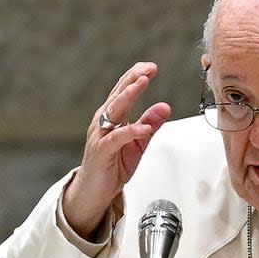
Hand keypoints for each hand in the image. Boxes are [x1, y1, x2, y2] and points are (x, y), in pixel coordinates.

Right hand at [62, 62, 171, 239]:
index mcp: (112, 117)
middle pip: (118, 94)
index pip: (123, 91)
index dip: (136, 76)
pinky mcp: (102, 151)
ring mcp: (100, 135)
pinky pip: (117, 138)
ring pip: (114, 110)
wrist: (94, 191)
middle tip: (148, 68)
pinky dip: (131, 131)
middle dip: (133, 79)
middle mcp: (103, 121)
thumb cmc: (112, 166)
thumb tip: (165, 106)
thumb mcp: (138, 143)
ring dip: (129, 95)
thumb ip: (150, 124)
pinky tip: (143, 127)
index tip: (151, 66)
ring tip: (142, 83)